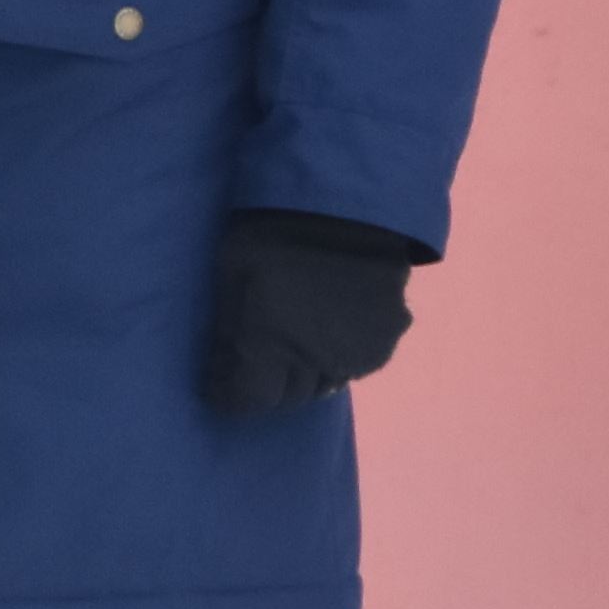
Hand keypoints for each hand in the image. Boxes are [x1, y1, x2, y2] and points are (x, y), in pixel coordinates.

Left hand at [205, 210, 419, 416]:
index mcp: (270, 347)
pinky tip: (329, 330)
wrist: (347, 207)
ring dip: (305, 374)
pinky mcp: (388, 340)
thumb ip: (228, 330)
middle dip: (267, 387)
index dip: (231, 396)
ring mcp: (357, 353)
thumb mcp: (230, 277)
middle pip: (289, 397)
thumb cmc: (271, 235)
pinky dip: (339, 357)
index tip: (220, 386)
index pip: (249, 400)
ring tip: (292, 346)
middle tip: (254, 366)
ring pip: (324, 385)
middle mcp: (316, 362)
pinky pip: (356, 365)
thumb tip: (221, 371)